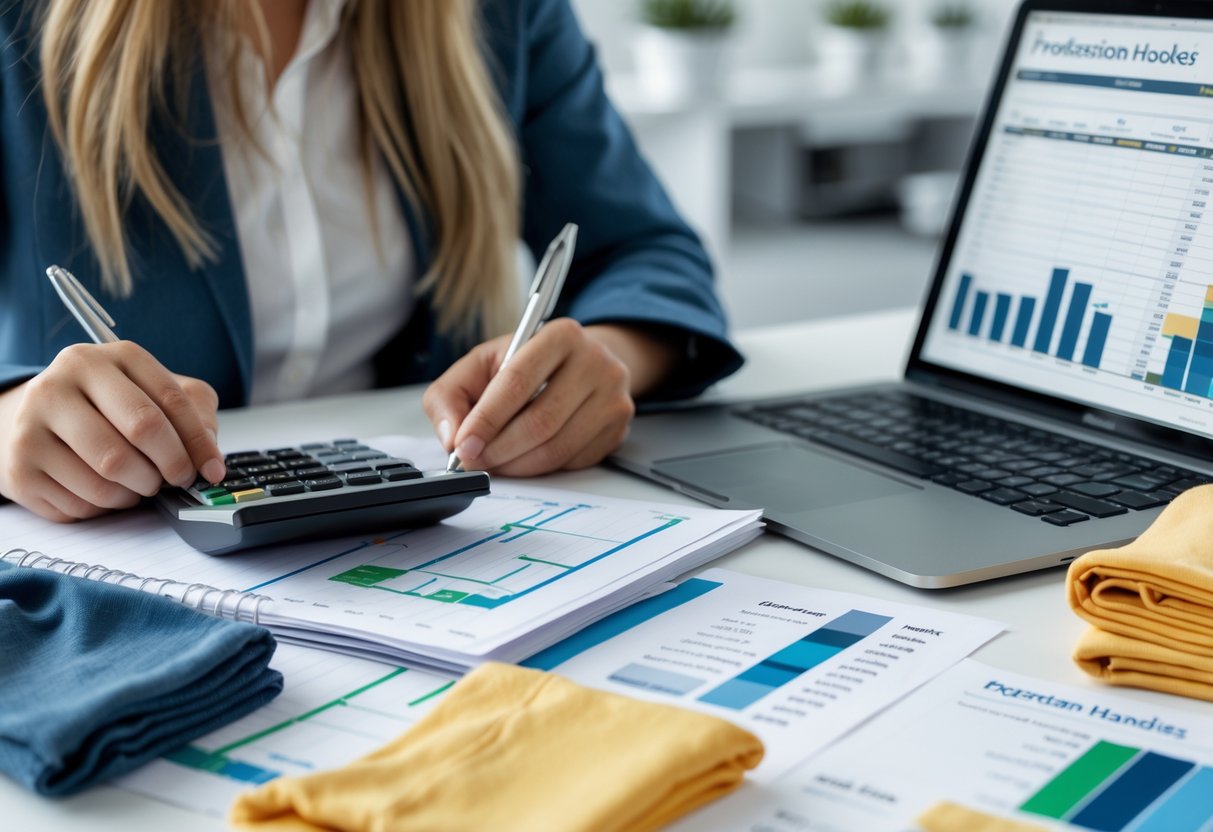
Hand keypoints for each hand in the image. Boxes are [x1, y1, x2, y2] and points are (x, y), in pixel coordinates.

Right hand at [0, 342, 224, 521]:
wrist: (32, 420)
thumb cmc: (107, 408)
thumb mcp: (153, 394)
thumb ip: (193, 414)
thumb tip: (209, 458)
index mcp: (107, 358)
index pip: (169, 399)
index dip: (199, 442)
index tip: (213, 470)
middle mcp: (64, 383)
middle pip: (140, 430)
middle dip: (172, 465)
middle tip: (178, 479)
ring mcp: (33, 424)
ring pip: (110, 473)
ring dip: (139, 490)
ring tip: (141, 483)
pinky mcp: (19, 468)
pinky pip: (83, 503)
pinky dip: (107, 506)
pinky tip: (107, 491)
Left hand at [423, 319, 674, 476]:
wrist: (580, 364)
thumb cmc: (526, 364)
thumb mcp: (482, 364)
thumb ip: (452, 395)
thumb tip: (451, 435)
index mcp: (560, 335)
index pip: (518, 382)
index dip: (486, 419)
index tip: (463, 445)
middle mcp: (596, 362)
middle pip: (540, 421)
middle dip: (499, 449)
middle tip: (474, 460)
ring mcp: (614, 398)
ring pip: (557, 448)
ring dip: (517, 465)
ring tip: (494, 462)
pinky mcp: (619, 429)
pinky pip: (573, 462)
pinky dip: (541, 468)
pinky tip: (523, 459)